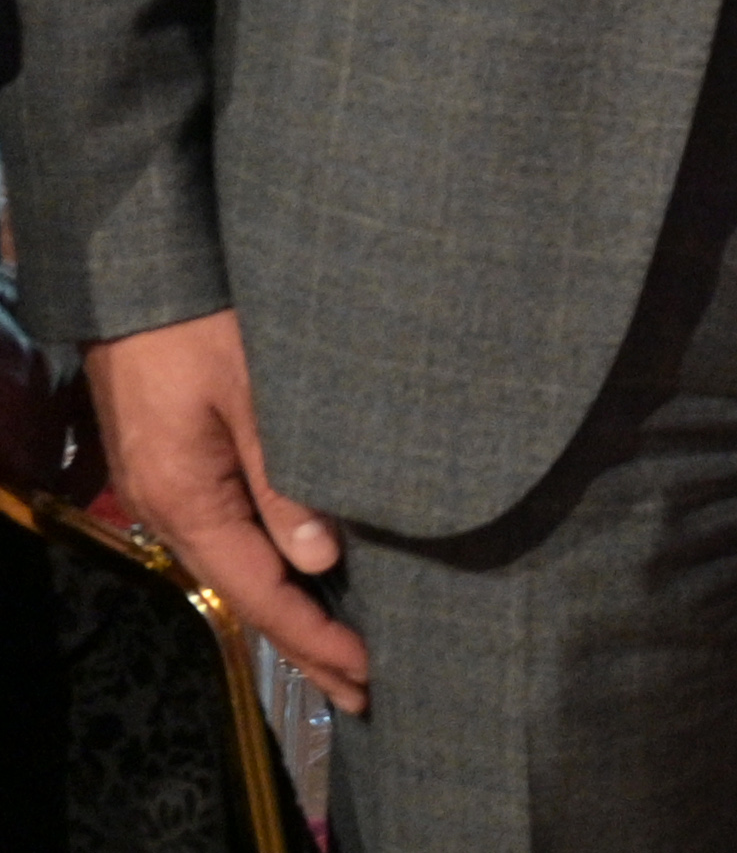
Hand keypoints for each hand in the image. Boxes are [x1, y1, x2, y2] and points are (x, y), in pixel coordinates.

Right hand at [91, 310, 369, 712]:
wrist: (142, 271)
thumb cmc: (205, 321)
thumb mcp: (261, 393)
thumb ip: (286, 478)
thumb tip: (319, 559)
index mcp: (185, 501)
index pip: (259, 594)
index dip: (314, 638)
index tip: (368, 673)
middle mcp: (169, 507)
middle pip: (245, 595)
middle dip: (305, 646)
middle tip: (363, 692)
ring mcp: (169, 486)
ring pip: (237, 567)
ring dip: (290, 609)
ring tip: (342, 651)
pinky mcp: (178, 462)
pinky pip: (228, 532)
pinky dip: (269, 566)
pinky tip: (303, 574)